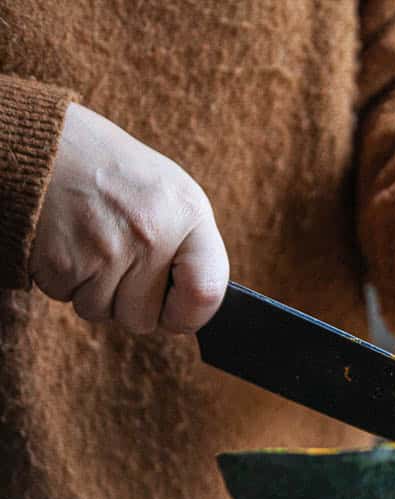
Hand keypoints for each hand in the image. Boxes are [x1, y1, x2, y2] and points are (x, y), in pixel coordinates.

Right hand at [29, 103, 228, 333]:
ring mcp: (106, 249)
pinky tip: (67, 243)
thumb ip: (190, 249)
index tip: (174, 312)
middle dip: (129, 303)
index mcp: (188, 214)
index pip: (207, 292)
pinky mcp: (62, 260)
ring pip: (102, 312)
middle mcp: (151, 233)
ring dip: (92, 290)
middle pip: (145, 318)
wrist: (45, 140)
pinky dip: (62, 279)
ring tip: (90, 245)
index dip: (190, 315)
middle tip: (117, 262)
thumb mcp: (170, 193)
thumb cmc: (114, 172)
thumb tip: (190, 312)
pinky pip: (65, 298)